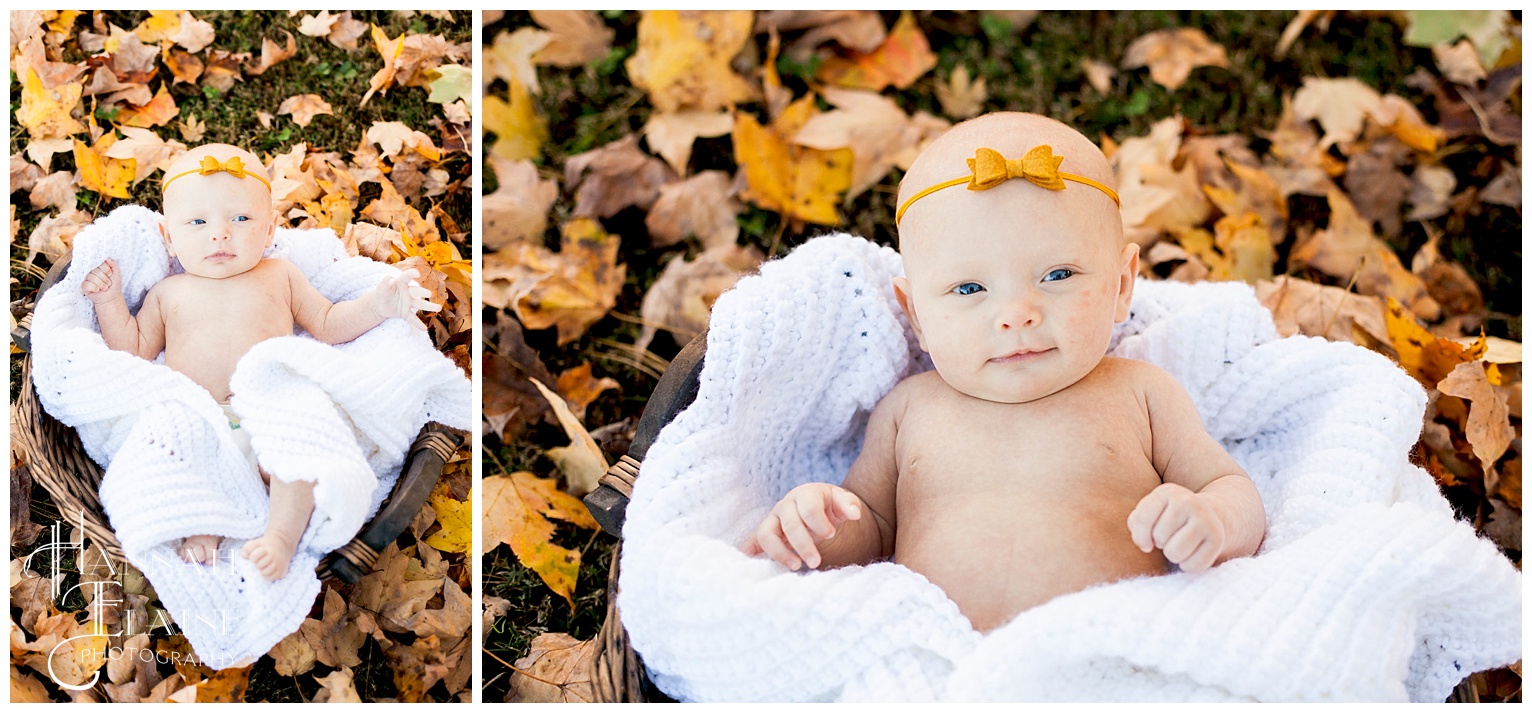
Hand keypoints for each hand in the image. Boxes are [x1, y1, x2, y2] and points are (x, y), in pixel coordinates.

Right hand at [81, 259, 123, 305]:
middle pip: (96, 271)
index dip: (107, 270)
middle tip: (108, 283)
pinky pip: (87, 284)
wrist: (112, 297)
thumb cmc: (114, 285)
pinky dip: (95, 288)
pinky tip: (97, 290)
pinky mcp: (83, 286)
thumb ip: (114, 264)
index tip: (110, 275)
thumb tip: (107, 259)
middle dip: (105, 279)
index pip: (100, 264)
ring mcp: (86, 279)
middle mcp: (91, 272)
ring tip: (104, 287)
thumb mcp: (117, 274)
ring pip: (92, 278)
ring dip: (101, 284)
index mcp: (98, 267)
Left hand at [370, 267, 439, 329]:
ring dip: (430, 306)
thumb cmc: (382, 293)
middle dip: (423, 292)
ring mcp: (408, 303)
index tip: (417, 273)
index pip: (407, 277)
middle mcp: (408, 292)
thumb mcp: (381, 288)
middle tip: (429, 294)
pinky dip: (418, 324)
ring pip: (420, 304)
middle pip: (417, 291)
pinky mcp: (405, 313)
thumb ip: (385, 283)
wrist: (379, 304)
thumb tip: (390, 279)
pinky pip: (412, 318)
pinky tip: (424, 329)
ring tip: (439, 308)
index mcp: (401, 283)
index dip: (411, 274)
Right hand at [741, 483, 862, 570]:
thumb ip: (849, 505)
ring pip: (766, 534)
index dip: (819, 522)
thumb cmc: (830, 505)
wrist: (817, 507)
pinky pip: (752, 542)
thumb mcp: (843, 501)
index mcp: (805, 494)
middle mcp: (785, 505)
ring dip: (779, 553)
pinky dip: (748, 551)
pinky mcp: (765, 533)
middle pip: (789, 524)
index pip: (808, 506)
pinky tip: (749, 562)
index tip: (831, 535)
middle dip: (803, 544)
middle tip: (816, 562)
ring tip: (796, 567)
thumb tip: (854, 514)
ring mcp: (773, 520)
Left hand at [1128, 483, 1226, 572]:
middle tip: (1171, 537)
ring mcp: (1205, 519)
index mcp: (1167, 492)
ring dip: (1173, 555)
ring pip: (1174, 552)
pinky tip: (1193, 552)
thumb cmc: (1168, 518)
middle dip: (1160, 543)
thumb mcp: (1150, 513)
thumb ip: (1137, 524)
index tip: (1146, 541)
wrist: (1208, 516)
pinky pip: (1192, 566)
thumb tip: (1145, 544)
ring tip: (1179, 544)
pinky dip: (1188, 565)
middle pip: (1159, 537)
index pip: (1142, 519)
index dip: (1140, 536)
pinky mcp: (1217, 539)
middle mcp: (1188, 501)